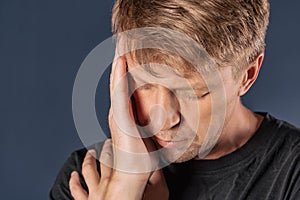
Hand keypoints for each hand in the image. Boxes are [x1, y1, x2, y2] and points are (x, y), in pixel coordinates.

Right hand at [69, 57, 168, 198]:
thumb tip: (163, 119)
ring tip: (119, 49)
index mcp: (124, 115)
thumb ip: (150, 124)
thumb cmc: (141, 156)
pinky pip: (119, 93)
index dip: (125, 73)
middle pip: (118, 84)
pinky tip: (120, 63)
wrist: (134, 171)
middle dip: (119, 66)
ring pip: (116, 84)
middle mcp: (118, 112)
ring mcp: (117, 114)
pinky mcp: (120, 118)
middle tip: (121, 48)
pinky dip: (119, 77)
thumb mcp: (148, 134)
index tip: (128, 57)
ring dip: (117, 66)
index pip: (124, 89)